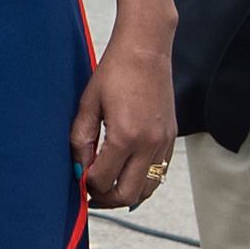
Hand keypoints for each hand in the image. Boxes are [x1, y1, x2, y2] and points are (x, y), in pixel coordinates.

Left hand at [73, 39, 177, 209]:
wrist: (146, 49)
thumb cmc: (115, 72)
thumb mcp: (88, 105)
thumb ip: (81, 141)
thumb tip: (78, 170)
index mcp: (125, 136)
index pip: (103, 180)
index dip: (87, 185)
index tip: (78, 180)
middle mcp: (149, 144)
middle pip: (127, 195)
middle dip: (105, 199)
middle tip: (90, 194)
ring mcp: (163, 143)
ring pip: (146, 190)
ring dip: (125, 194)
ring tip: (107, 187)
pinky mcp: (171, 138)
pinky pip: (159, 174)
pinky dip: (142, 181)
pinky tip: (126, 173)